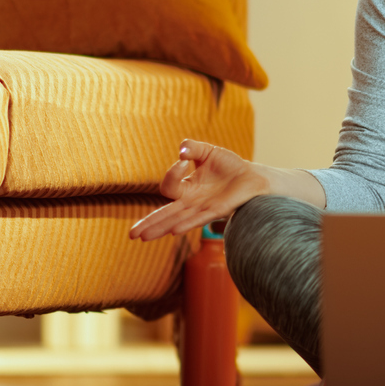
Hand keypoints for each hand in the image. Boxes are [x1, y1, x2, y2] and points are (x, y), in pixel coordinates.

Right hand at [128, 139, 263, 242]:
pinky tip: (174, 231)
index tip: (184, 159)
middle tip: (132, 235)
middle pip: (165, 214)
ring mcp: (202, 208)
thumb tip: (181, 151)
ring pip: (176, 220)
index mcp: (186, 188)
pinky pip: (198, 218)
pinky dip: (186, 224)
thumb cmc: (229, 166)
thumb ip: (193, 148)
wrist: (252, 177)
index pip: (169, 186)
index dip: (172, 172)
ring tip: (143, 237)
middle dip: (148, 223)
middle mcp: (191, 201)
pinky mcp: (217, 210)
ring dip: (160, 227)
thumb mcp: (208, 152)